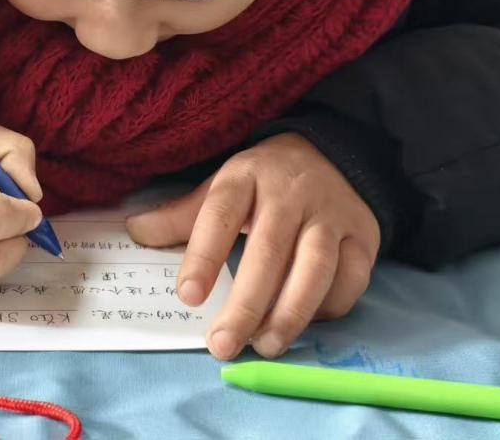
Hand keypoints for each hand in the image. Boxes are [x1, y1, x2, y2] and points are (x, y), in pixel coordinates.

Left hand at [126, 133, 378, 360]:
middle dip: (246, 303)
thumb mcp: (222, 187)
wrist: (332, 155)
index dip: (203, 255)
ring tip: (265, 345)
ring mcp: (331, 213)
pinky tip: (304, 325)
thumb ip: (182, 216)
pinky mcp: (364, 236)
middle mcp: (291, 192)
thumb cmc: (264, 183)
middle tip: (223, 344)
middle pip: (270, 249)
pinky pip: (351, 278)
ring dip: (290, 312)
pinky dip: (329, 307)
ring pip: (315, 266)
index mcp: (246, 176)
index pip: (220, 213)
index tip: (188, 296)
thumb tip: (136, 233)